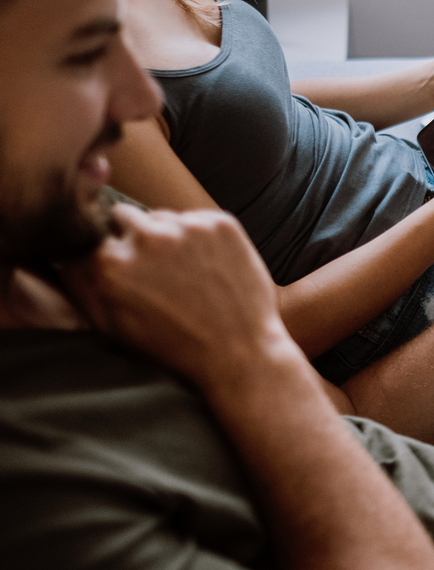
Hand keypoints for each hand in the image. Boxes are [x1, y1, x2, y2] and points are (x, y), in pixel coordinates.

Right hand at [59, 205, 297, 387]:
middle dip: (132, 238)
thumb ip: (77, 282)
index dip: (105, 250)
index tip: (121, 265)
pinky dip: (200, 236)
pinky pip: (198, 218)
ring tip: (185, 274)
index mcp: (108, 264)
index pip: (89, 234)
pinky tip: (209, 267)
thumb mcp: (110, 324)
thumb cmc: (171, 346)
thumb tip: (58, 249)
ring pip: (162, 216)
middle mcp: (145, 239)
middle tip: (155, 270)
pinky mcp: (221, 223)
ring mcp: (187, 227)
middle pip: (124, 217)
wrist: (240, 353)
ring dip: (167, 235)